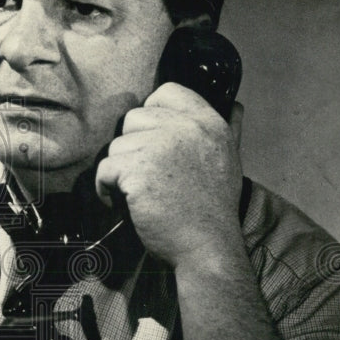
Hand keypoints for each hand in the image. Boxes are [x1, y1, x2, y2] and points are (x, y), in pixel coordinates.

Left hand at [94, 82, 243, 268]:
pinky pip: (104, 169)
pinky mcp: (136, 170)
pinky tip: (126, 204)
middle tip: (149, 176)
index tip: (154, 141)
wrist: (207, 247)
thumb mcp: (230, 160)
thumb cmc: (213, 209)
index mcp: (208, 122)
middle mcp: (185, 129)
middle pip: (133, 118)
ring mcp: (159, 147)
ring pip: (116, 146)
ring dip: (121, 172)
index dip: (152, 115)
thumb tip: (236, 106)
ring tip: (141, 194)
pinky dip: (106, 189)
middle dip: (133, 148)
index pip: (166, 92)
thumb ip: (230, 129)